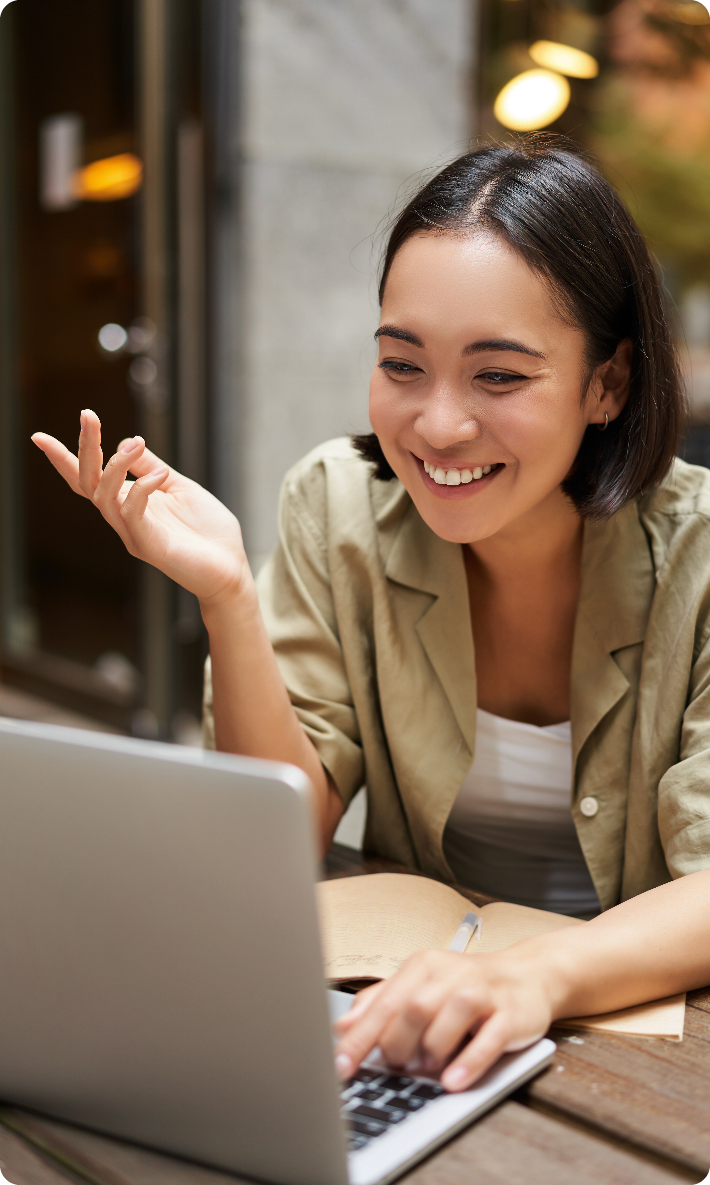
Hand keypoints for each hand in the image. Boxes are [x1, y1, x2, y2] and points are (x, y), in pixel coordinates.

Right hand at [32, 409, 249, 607]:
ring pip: (104, 497)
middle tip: (88, 416)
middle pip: (88, 483)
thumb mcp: (178, 486)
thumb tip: (127, 440)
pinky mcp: (149, 546)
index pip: (88, 480)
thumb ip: (152, 467)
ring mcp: (133, 534)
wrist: (231, 567)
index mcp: (129, 503)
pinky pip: (132, 514)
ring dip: (116, 465)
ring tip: (137, 444)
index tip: (39, 436)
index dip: (64, 459)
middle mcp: (124, 519)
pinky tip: (160, 474)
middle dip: (84, 448)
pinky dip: (142, 489)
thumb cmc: (207, 530)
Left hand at [333, 947, 555, 1091]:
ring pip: (448, 1017)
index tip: (340, 1068)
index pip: (383, 1004)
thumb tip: (342, 1027)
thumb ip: (381, 1003)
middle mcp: (451, 975)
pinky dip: (468, 1063)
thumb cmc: (467, 985)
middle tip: (396, 1065)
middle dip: (397, 1045)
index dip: (359, 1039)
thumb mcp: (421, 986)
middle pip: (413, 1009)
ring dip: (431, 1049)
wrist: (527, 975)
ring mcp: (483, 993)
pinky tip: (452, 1082)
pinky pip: (488, 1040)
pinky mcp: (510, 1015)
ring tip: (425, 1067)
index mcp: (423, 967)